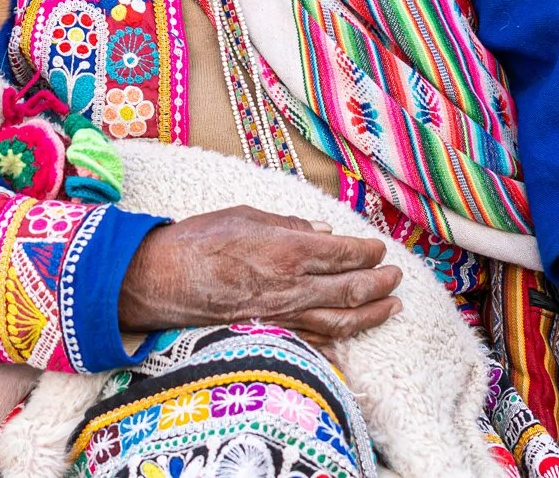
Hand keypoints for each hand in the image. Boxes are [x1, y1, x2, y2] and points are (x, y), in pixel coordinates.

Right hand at [117, 206, 400, 344]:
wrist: (162, 281)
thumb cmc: (199, 241)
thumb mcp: (246, 216)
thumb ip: (289, 225)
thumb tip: (322, 232)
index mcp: (289, 250)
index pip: (345, 254)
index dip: (369, 252)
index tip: (380, 248)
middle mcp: (293, 287)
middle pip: (351, 291)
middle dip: (380, 284)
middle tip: (396, 277)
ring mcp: (283, 315)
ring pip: (341, 322)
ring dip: (372, 315)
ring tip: (392, 308)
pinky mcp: (269, 333)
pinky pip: (314, 341)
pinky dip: (339, 341)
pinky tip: (351, 337)